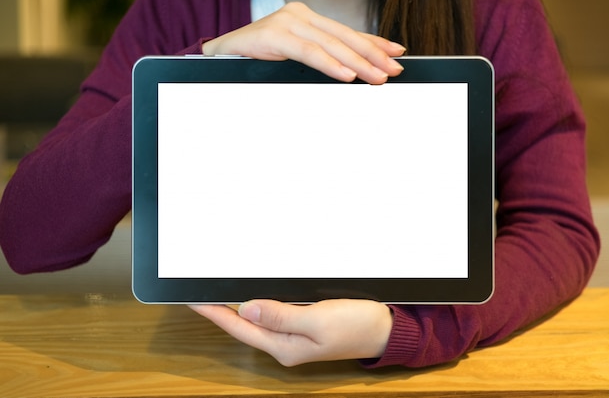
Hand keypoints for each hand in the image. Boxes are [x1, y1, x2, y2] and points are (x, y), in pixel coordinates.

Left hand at [189, 299, 392, 366]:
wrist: (384, 329)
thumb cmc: (356, 325)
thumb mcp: (317, 321)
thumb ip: (280, 316)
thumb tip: (246, 310)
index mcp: (284, 347)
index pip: (240, 328)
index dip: (215, 313)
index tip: (194, 299)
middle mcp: (284, 345)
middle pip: (244, 325)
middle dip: (221, 309)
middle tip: (199, 292)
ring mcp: (293, 336)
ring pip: (257, 319)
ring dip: (237, 306)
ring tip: (217, 292)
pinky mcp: (302, 325)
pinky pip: (273, 313)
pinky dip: (258, 302)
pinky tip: (252, 294)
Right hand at [202, 2, 405, 84]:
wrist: (218, 58)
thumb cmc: (256, 61)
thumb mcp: (294, 59)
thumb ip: (320, 60)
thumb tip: (353, 72)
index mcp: (306, 19)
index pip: (346, 33)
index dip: (373, 43)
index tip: (396, 53)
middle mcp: (299, 15)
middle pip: (343, 37)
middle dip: (372, 55)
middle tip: (394, 70)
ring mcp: (286, 22)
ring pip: (330, 45)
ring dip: (357, 63)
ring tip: (377, 77)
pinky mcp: (273, 35)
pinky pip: (308, 52)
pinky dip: (330, 65)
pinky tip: (347, 75)